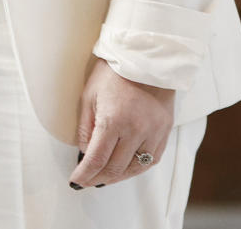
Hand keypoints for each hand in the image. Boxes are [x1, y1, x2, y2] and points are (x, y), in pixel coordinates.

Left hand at [71, 60, 172, 188]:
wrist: (145, 59)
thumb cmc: (112, 74)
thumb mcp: (89, 97)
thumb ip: (86, 129)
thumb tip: (85, 154)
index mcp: (113, 120)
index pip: (97, 158)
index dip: (85, 174)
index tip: (76, 181)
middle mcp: (136, 130)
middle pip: (115, 167)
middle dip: (98, 178)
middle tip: (87, 182)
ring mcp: (153, 132)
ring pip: (135, 168)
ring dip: (118, 177)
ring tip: (104, 179)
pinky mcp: (165, 132)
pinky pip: (152, 160)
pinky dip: (137, 168)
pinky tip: (125, 169)